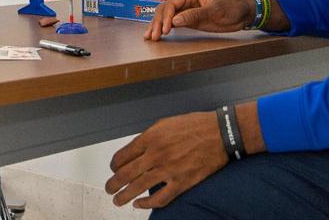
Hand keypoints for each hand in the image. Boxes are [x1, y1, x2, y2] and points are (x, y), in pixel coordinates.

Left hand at [105, 112, 226, 208]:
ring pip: (138, 187)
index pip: (123, 155)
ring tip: (117, 200)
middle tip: (109, 189)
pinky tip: (140, 204)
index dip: (114, 165)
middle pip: (126, 173)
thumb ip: (149, 137)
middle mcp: (156, 154)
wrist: (219, 133)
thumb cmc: (194, 125)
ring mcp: (168, 170)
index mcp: (151, 137)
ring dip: (124, 196)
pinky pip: (160, 198)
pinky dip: (147, 203)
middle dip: (113, 184)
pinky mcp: (182, 182)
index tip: (113, 169)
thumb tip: (136, 151)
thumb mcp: (165, 124)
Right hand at [144, 0, 253, 40]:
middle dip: (157, 22)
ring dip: (158, 25)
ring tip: (150, 36)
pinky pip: (174, 22)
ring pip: (167, 16)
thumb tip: (175, 20)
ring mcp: (188, 10)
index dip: (166, 17)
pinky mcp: (191, 19)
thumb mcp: (216, 10)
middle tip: (153, 35)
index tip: (165, 29)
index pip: (172, 4)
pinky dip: (166, 28)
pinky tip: (159, 34)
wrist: (245, 11)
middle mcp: (187, 1)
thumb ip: (195, 14)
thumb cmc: (233, 6)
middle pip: (166, 9)